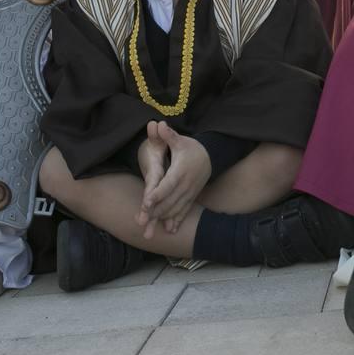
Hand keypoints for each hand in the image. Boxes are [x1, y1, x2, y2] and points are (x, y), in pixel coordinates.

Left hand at [137, 122, 210, 237]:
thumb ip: (168, 136)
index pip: (168, 184)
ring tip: (150, 229)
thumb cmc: (191, 148)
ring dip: (162, 219)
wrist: (211, 157)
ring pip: (175, 209)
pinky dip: (176, 221)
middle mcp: (186, 184)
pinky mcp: (191, 198)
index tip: (146, 202)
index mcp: (180, 171)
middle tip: (142, 221)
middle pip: (169, 201)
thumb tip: (159, 124)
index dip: (157, 194)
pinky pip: (184, 211)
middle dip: (155, 212)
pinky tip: (170, 230)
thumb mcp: (180, 140)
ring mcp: (189, 193)